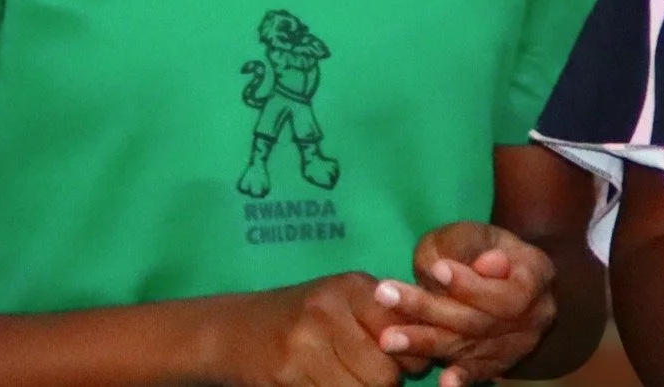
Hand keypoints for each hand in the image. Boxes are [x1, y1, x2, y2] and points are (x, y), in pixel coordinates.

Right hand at [210, 273, 403, 386]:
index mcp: (351, 287)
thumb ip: (384, 315)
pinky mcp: (287, 375)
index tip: (405, 362)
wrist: (233, 331)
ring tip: (351, 379)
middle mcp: (329, 311)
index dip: (412, 356)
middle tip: (374, 377)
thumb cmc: (301, 317)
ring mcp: (305, 345)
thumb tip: (429, 345)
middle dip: (387, 383)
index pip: (404, 332)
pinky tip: (328, 384)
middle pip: (385, 373)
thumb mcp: (342, 301)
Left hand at [370, 222, 557, 386]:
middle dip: (430, 310)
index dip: (471, 284)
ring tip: (388, 337)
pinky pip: (476, 372)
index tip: (436, 269)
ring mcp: (518, 344)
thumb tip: (487, 266)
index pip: (507, 290)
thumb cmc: (479, 247)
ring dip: (426, 343)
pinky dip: (461, 378)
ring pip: (469, 346)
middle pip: (481, 321)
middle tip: (385, 295)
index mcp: (537, 275)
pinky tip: (444, 382)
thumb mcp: (475, 233)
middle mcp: (535, 315)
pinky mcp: (498, 363)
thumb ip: (474, 248)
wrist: (496, 274)